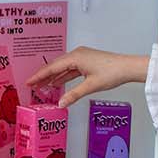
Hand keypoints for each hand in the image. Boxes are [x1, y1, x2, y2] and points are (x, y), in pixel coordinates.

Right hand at [26, 48, 149, 108]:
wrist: (128, 67)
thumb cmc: (113, 72)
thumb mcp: (90, 86)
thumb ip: (73, 95)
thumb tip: (61, 103)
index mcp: (75, 57)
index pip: (52, 67)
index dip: (39, 76)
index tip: (29, 81)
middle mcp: (77, 54)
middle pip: (55, 66)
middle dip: (43, 76)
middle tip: (32, 85)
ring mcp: (82, 57)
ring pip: (62, 67)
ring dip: (53, 76)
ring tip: (42, 85)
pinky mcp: (87, 61)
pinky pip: (70, 68)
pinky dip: (63, 75)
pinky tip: (58, 82)